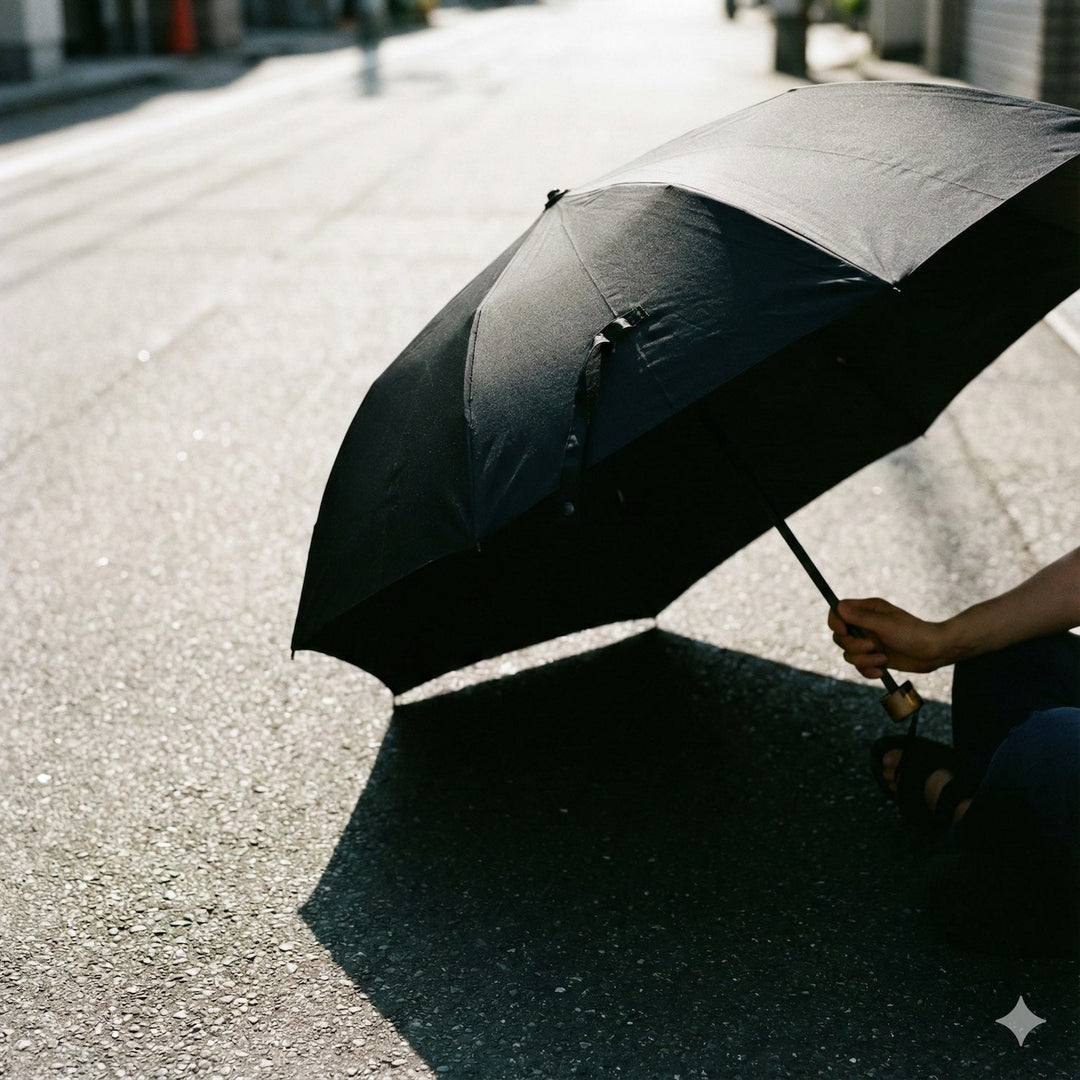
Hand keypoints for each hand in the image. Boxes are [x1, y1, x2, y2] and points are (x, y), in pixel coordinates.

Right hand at [827, 597, 950, 677]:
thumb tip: (839, 607)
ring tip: (882, 659)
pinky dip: (867, 670)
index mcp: (867, 610)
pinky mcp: (874, 657)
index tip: (844, 632)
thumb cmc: (914, 634)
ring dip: (863, 660)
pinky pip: (859, 666)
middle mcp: (864, 625)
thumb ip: (862, 617)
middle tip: (872, 647)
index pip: (838, 611)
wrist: (934, 652)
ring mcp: (868, 641)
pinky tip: (881, 671)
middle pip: (839, 636)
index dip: (836, 623)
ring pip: (848, 653)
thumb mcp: (886, 625)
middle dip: (853, 646)